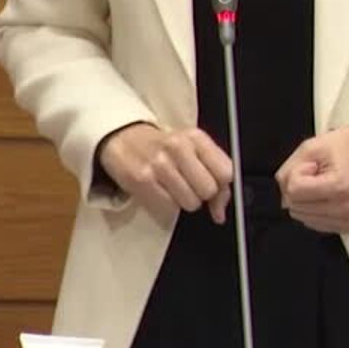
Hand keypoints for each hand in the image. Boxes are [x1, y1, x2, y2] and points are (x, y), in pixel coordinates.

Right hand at [97, 123, 233, 223]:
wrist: (122, 137)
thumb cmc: (161, 145)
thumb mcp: (191, 147)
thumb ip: (213, 172)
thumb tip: (220, 210)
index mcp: (195, 137)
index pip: (226, 171)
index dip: (223, 189)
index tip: (216, 192)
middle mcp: (179, 147)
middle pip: (209, 190)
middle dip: (202, 195)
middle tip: (189, 186)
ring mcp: (160, 163)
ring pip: (190, 203)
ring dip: (183, 201)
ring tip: (172, 187)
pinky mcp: (142, 179)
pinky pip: (169, 208)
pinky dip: (166, 205)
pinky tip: (159, 191)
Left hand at [276, 125, 348, 233]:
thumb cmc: (344, 147)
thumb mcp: (310, 148)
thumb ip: (288, 170)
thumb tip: (283, 197)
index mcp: (339, 187)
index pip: (293, 191)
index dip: (298, 173)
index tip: (313, 166)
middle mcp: (345, 208)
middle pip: (295, 206)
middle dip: (300, 187)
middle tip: (318, 174)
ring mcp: (348, 220)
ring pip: (301, 217)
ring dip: (307, 199)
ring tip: (324, 183)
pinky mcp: (347, 227)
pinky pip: (313, 223)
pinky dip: (314, 209)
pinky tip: (327, 195)